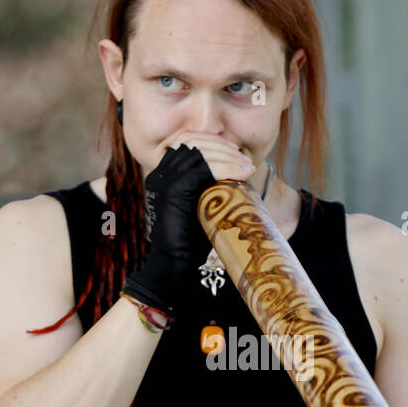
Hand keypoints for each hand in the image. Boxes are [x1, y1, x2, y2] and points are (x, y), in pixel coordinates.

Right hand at [122, 138, 253, 316]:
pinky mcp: (172, 191)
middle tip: (245, 157)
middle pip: (192, 141)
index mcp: (163, 174)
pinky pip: (203, 169)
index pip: (186, 141)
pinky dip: (226, 168)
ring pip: (200, 153)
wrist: (174, 265)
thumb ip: (210, 186)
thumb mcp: (201, 205)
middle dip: (222, 146)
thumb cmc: (190, 240)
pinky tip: (242, 174)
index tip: (235, 150)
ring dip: (228, 156)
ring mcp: (164, 180)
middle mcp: (159, 173)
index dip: (212, 141)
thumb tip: (237, 171)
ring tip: (247, 166)